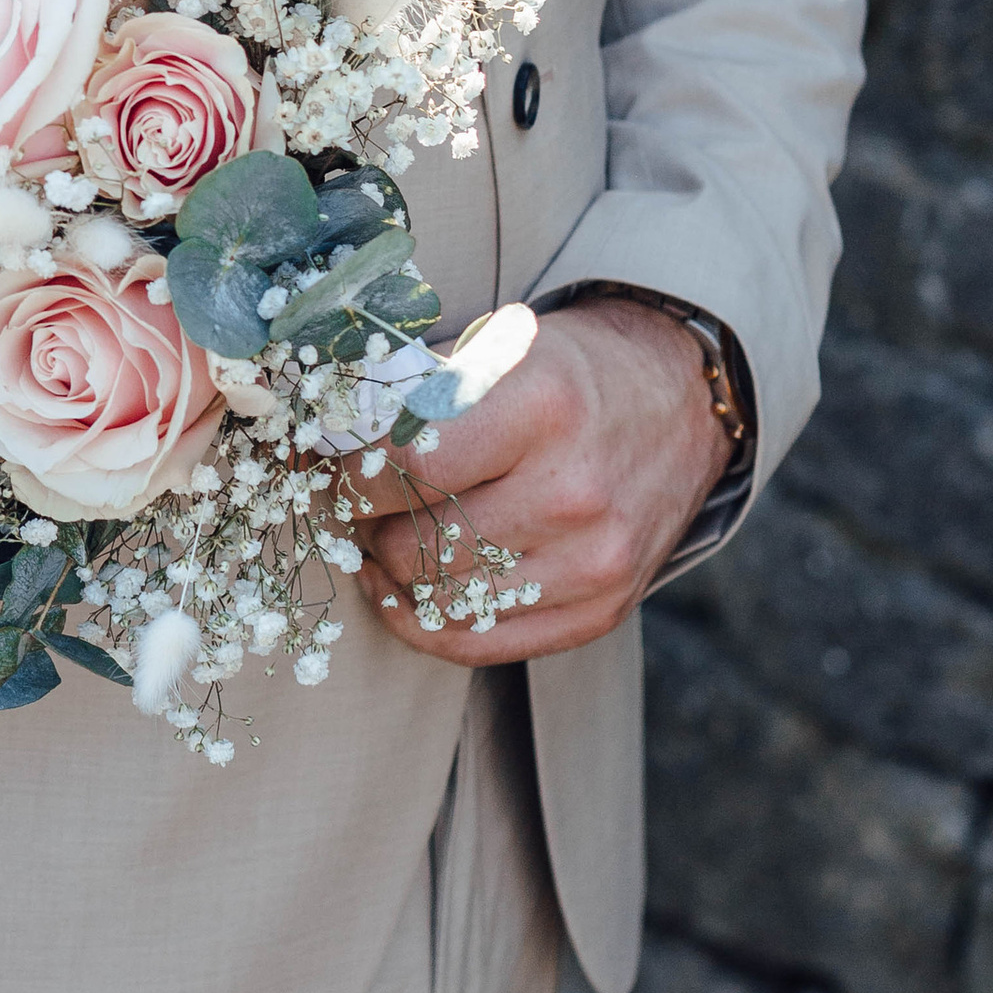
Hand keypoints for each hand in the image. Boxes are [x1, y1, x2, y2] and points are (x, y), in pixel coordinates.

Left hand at [354, 299, 731, 663]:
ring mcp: (592, 562)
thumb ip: (408, 387)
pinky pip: (481, 644)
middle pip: (416, 543)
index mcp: (541, 407)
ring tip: (387, 535)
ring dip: (394, 574)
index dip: (352, 473)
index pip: (406, 465)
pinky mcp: (601, 612)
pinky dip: (425, 623)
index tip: (337, 464)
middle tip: (361, 500)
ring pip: (440, 602)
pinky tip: (402, 589)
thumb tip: (314, 429)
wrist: (678, 400)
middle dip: (368, 524)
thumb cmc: (566, 369)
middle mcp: (573, 493)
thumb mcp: (493, 348)